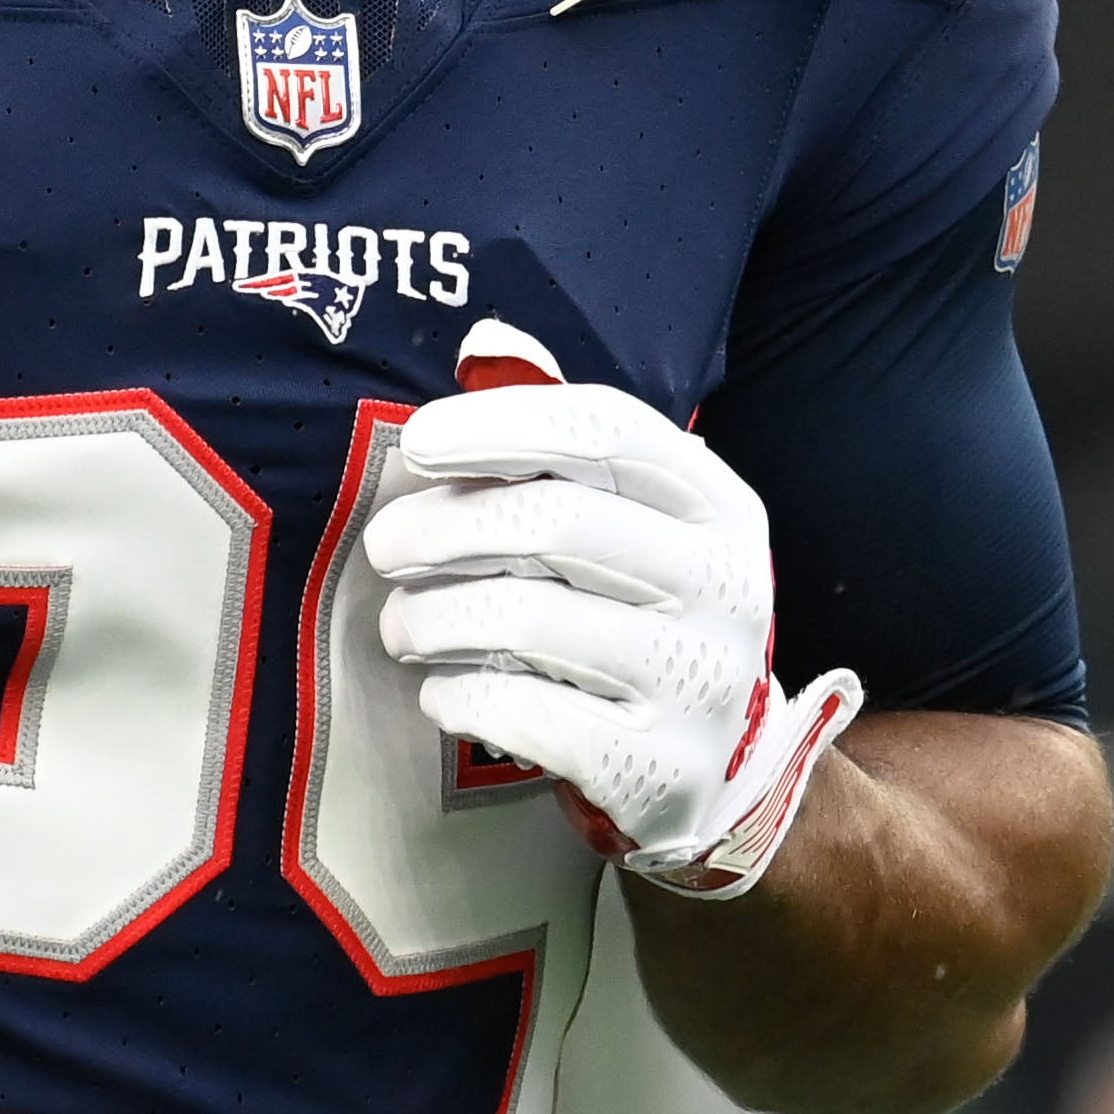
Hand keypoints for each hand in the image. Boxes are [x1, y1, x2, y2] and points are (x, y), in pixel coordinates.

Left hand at [361, 370, 860, 900]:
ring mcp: (702, 682)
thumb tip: (486, 340)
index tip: (419, 443)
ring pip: (529, 620)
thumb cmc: (643, 617)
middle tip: (384, 547)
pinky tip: (442, 690)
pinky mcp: (662, 769)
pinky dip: (463, 696)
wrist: (720, 773)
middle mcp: (728, 585)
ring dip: (435, 616)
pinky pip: (532, 717)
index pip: (605, 430)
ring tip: (401, 623)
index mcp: (719, 505)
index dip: (501, 424)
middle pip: (556, 521)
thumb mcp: (635, 523)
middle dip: (445, 528)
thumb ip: (562, 437)